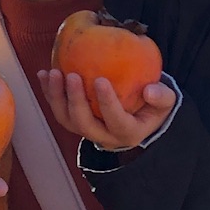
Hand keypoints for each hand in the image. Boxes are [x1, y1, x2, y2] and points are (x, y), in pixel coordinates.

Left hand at [39, 69, 176, 152]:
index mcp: (127, 133)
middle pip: (84, 124)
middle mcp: (104, 136)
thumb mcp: (166, 102)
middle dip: (75, 101)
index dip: (107, 103)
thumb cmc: (153, 105)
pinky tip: (44, 73)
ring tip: (53, 73)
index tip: (100, 79)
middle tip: (71, 75)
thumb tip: (151, 90)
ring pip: (66, 119)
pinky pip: (59, 109)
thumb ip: (162, 96)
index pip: (116, 121)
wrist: (139, 115)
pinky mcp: (75, 121)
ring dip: (56, 97)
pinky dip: (49, 92)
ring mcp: (87, 130)